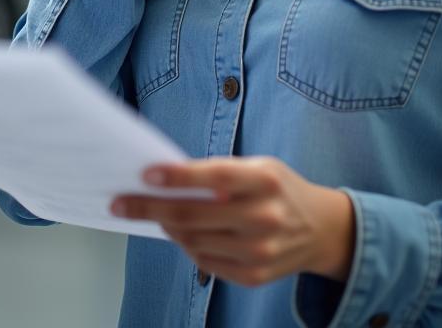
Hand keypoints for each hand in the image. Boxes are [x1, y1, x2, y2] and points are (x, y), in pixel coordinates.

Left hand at [110, 156, 354, 287]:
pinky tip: (183, 232)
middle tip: (120, 202)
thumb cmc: (279, 189)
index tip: (146, 174)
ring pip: (193, 241)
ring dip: (167, 227)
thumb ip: (220, 173)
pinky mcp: (253, 276)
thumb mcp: (259, 167)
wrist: (321, 229)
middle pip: (193, 215)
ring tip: (155, 214)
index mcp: (265, 181)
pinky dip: (188, 246)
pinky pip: (205, 262)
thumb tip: (168, 180)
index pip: (215, 177)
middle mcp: (264, 217)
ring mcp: (259, 251)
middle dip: (150, 208)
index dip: (179, 176)